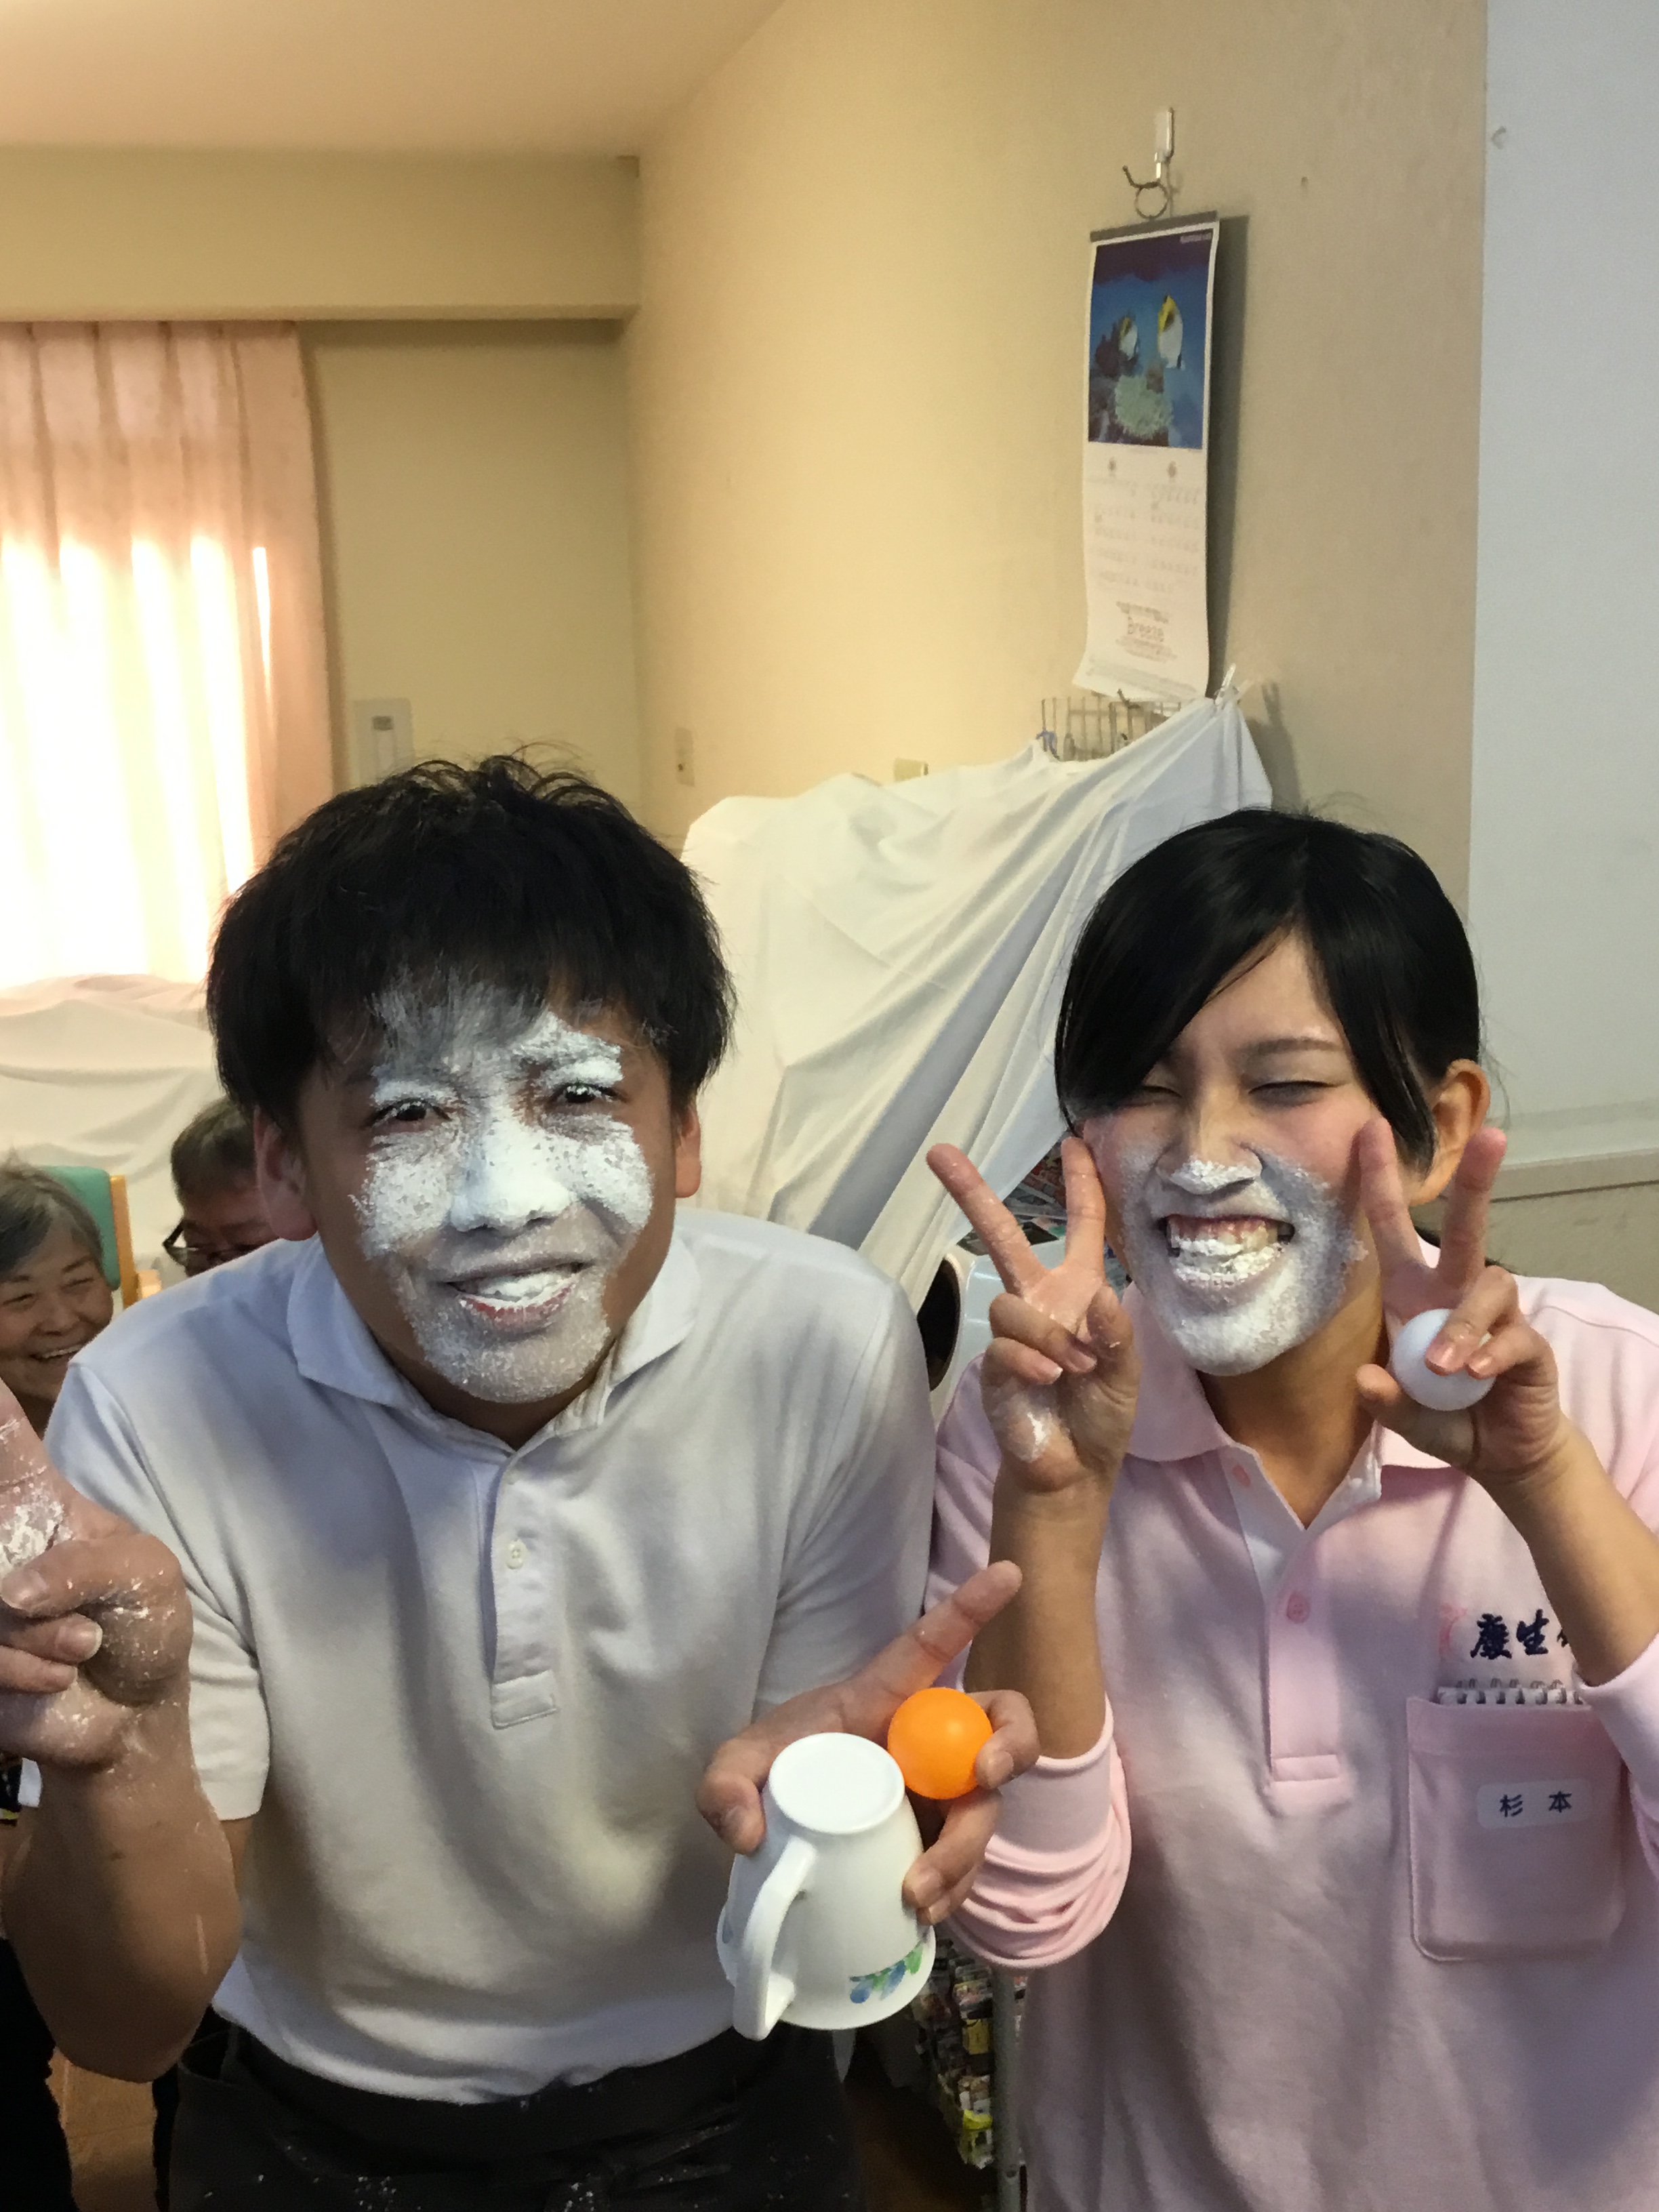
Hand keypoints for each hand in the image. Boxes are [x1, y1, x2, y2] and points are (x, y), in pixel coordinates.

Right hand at [0, 1385, 191, 1770]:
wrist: (133, 1712)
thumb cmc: (144, 1623)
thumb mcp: (146, 1575)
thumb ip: (86, 1564)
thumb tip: (11, 1590)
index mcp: (40, 1504)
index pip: (2, 1443)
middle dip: (17, 1588)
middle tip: (46, 1602)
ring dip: (41, 1634)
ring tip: (81, 1644)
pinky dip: (25, 1670)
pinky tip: (56, 1677)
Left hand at [698, 1563, 1038, 1923]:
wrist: (789, 1827)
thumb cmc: (776, 1767)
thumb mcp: (738, 1767)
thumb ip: (724, 1786)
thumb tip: (748, 1832)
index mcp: (885, 1698)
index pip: (931, 1644)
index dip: (970, 1608)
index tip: (1009, 1572)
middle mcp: (928, 1738)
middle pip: (998, 1728)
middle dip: (1010, 1747)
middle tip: (983, 1776)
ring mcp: (942, 1791)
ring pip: (986, 1808)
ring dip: (965, 1851)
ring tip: (919, 1893)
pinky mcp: (941, 1840)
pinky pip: (969, 1862)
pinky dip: (954, 1889)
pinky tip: (922, 1914)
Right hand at [928, 1137, 1139, 1495]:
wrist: (1073, 1470)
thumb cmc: (1102, 1417)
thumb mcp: (1127, 1372)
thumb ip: (1117, 1332)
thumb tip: (1100, 1294)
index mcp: (1079, 1292)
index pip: (1083, 1228)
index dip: (1081, 1186)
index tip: (1074, 1143)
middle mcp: (1040, 1302)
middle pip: (1002, 1236)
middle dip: (972, 1193)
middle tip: (939, 1153)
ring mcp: (1012, 1332)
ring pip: (1008, 1307)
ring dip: (1047, 1339)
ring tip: (1071, 1371)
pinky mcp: (993, 1366)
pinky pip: (1003, 1348)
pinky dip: (1030, 1364)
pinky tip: (1048, 1382)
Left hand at [1354, 1119, 1573, 1492]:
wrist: (1497, 1454)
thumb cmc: (1444, 1417)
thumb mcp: (1402, 1415)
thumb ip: (1384, 1400)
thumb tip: (1364, 1380)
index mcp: (1414, 1293)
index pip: (1392, 1227)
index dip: (1379, 1180)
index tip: (1371, 1127)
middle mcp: (1455, 1292)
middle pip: (1468, 1226)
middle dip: (1475, 1181)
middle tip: (1492, 1137)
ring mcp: (1497, 1315)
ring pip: (1488, 1288)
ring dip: (1462, 1326)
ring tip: (1442, 1367)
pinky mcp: (1528, 1344)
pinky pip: (1513, 1337)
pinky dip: (1491, 1355)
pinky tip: (1478, 1377)